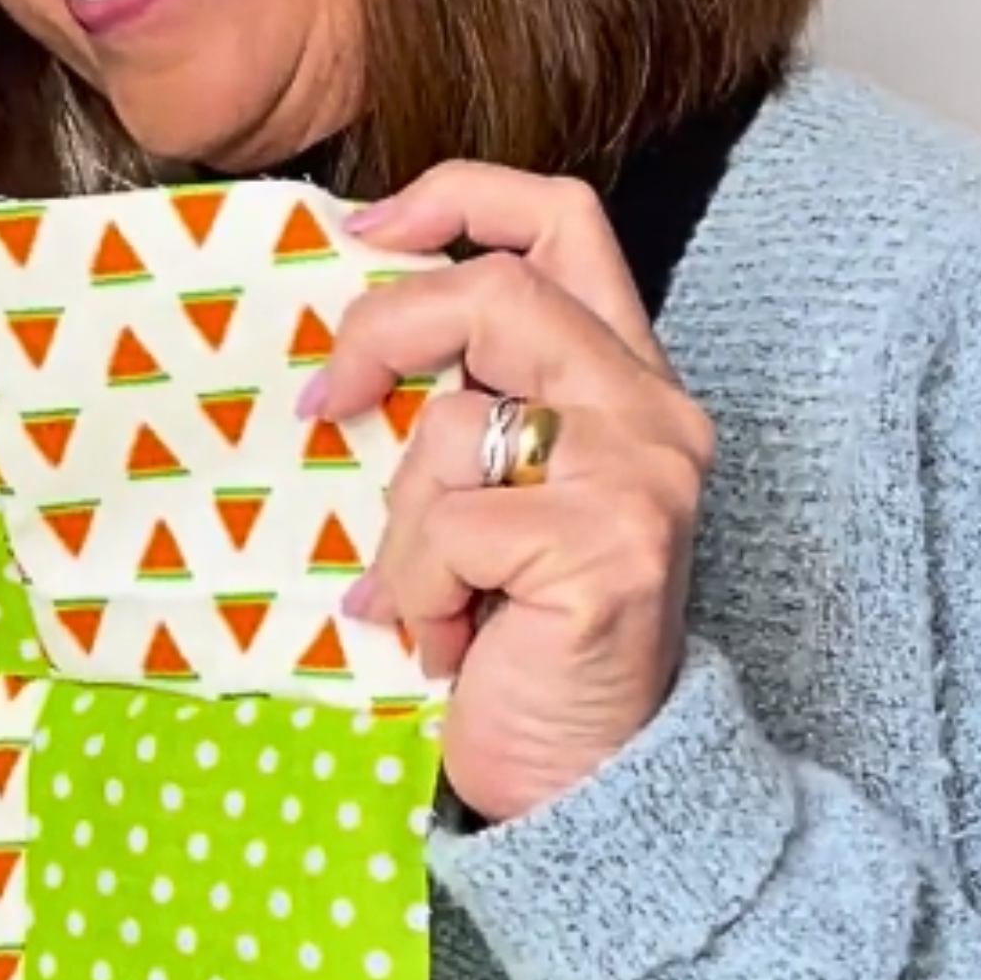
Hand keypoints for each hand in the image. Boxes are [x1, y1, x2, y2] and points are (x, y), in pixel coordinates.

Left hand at [305, 164, 713, 824]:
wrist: (595, 782)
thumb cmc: (525, 633)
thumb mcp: (498, 493)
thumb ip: (471, 403)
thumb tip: (351, 351)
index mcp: (626, 379)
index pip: (563, 219)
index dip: (459, 197)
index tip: (362, 231)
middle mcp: (654, 410)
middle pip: (496, 291)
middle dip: (382, 337)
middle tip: (326, 404)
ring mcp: (641, 475)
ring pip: (452, 423)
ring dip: (405, 525)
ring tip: (433, 598)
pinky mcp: (607, 546)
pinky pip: (446, 528)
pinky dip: (415, 591)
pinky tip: (451, 641)